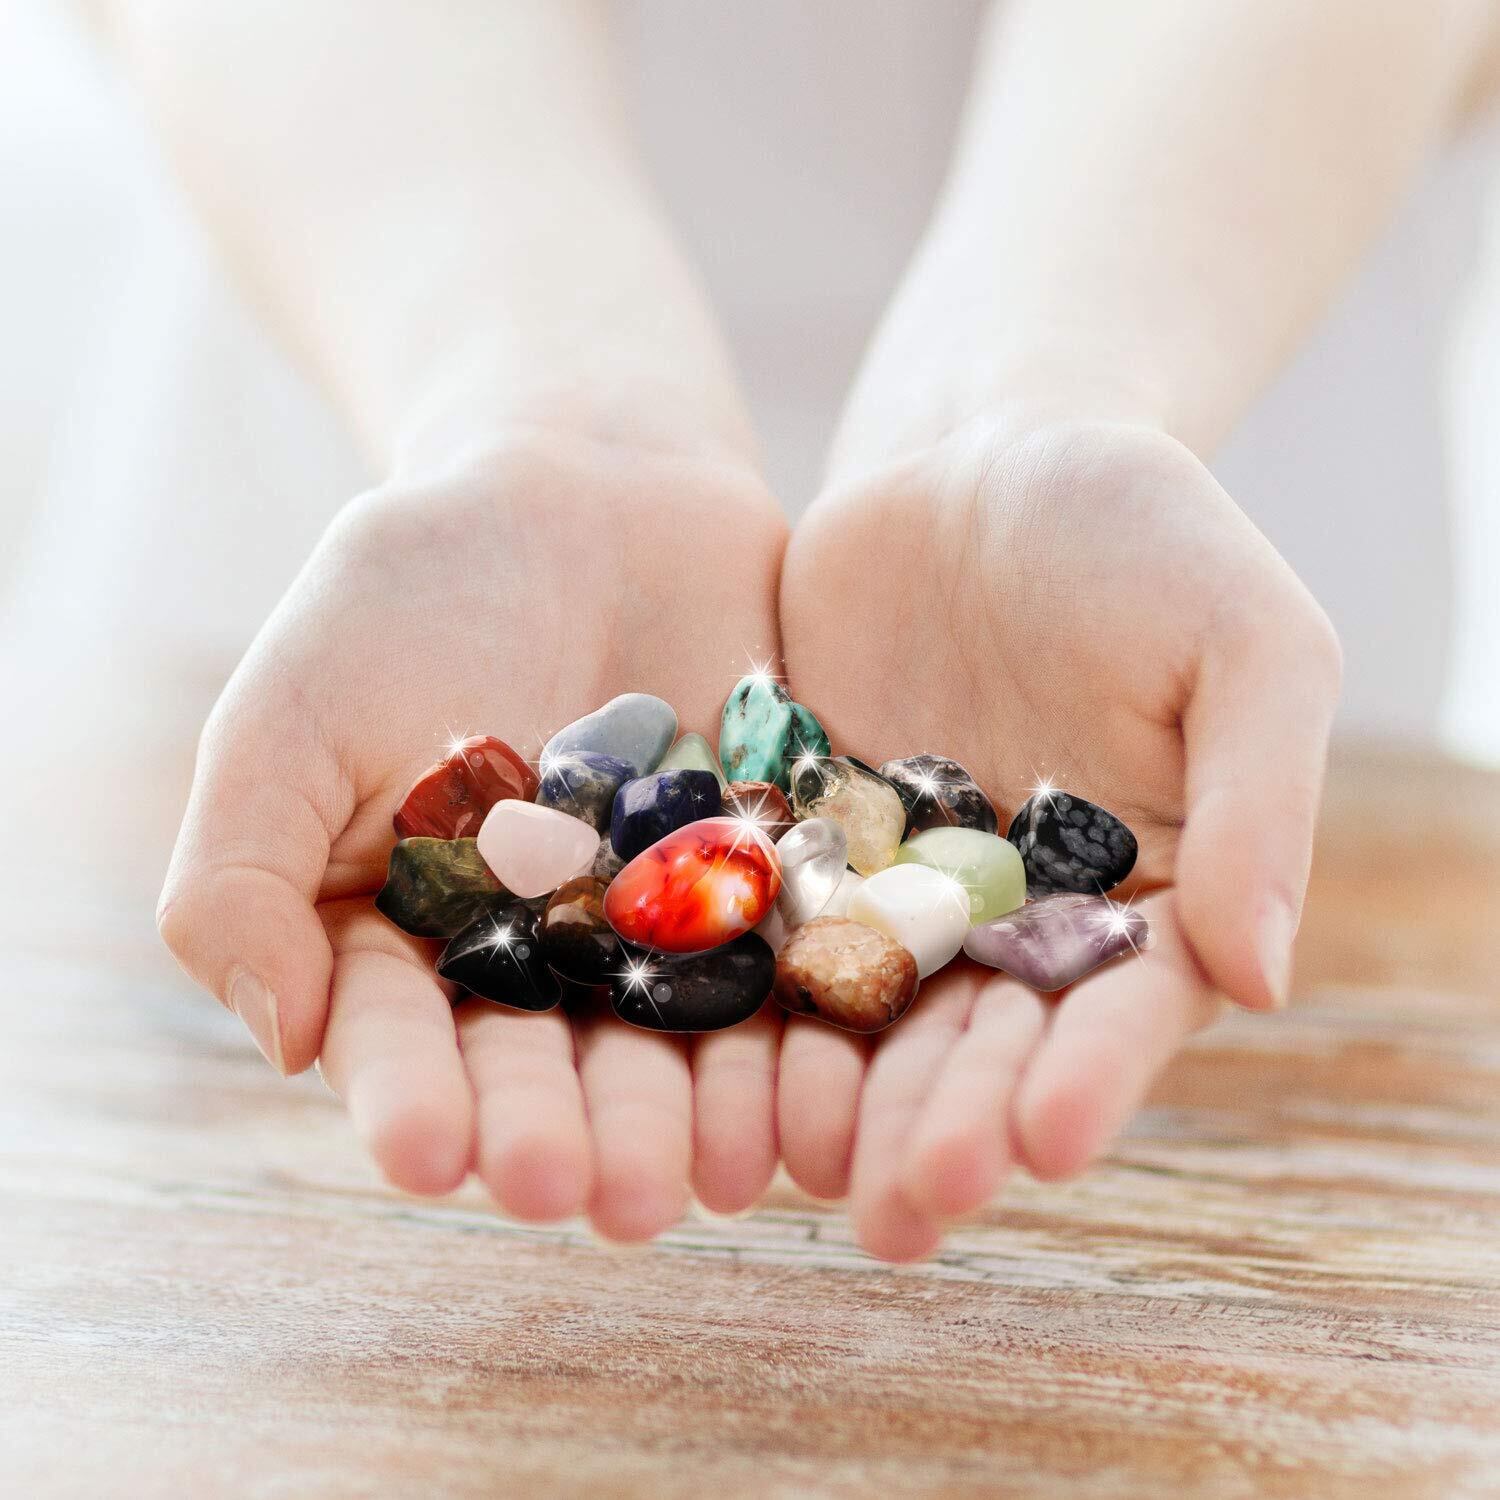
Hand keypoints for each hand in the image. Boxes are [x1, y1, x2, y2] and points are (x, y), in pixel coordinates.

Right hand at [158, 427, 787, 1238]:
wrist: (588, 483)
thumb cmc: (419, 585)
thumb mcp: (293, 709)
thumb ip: (246, 873)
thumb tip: (282, 1038)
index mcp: (414, 942)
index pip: (408, 1043)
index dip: (420, 1102)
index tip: (435, 1155)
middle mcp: (546, 960)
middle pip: (562, 1069)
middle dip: (580, 1136)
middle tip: (607, 1197)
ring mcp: (668, 927)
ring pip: (687, 1046)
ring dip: (704, 1116)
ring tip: (721, 1171)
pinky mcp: (779, 881)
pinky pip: (801, 963)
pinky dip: (815, 1025)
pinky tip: (831, 1082)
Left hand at [778, 419, 1340, 1258]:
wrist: (985, 452)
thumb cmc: (1142, 532)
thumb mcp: (1243, 643)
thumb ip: (1258, 802)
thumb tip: (1265, 980)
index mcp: (1140, 894)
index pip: (1122, 1011)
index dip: (1089, 1081)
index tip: (1044, 1147)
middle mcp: (1014, 917)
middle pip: (980, 1040)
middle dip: (944, 1124)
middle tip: (898, 1215)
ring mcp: (898, 887)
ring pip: (864, 1011)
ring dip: (831, 1097)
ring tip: (786, 1177)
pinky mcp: (797, 842)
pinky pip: (763, 922)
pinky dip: (734, 986)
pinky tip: (693, 1055)